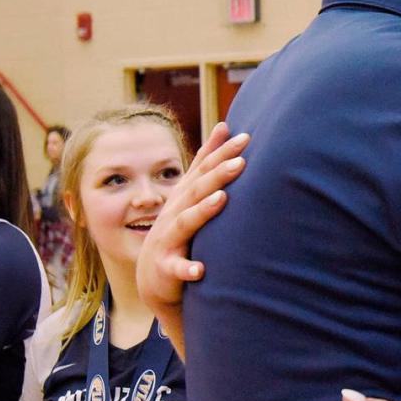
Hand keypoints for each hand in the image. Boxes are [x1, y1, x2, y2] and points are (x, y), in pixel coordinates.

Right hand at [137, 122, 248, 311]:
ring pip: (185, 223)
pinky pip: (177, 269)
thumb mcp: (191, 193)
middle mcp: (174, 213)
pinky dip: (187, 269)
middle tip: (242, 162)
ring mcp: (169, 239)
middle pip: (197, 191)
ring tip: (222, 199)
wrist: (154, 276)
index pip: (204, 170)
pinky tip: (200, 270)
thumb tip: (224, 125)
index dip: (222, 153)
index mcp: (184, 196)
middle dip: (218, 176)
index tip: (246, 138)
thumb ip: (206, 162)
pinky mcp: (167, 268)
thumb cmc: (180, 230)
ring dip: (203, 211)